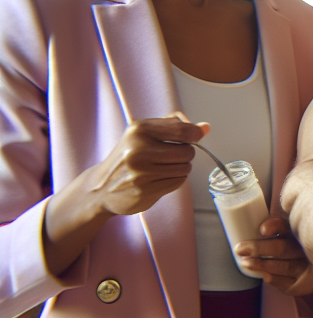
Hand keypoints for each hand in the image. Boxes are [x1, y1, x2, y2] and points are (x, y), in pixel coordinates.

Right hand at [86, 113, 208, 216]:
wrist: (102, 187)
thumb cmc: (128, 156)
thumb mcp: (144, 133)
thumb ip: (175, 126)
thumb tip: (205, 127)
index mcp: (139, 130)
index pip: (183, 130)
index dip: (195, 134)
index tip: (194, 136)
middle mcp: (139, 150)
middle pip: (188, 151)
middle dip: (185, 153)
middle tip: (172, 155)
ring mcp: (142, 172)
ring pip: (185, 167)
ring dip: (181, 167)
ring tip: (163, 167)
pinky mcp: (146, 190)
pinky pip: (178, 182)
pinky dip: (175, 179)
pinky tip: (160, 178)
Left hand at [233, 217, 312, 298]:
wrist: (309, 275)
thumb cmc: (290, 251)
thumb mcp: (285, 237)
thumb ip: (271, 229)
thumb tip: (244, 224)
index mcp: (297, 234)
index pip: (287, 227)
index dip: (276, 226)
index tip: (262, 230)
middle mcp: (304, 250)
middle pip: (283, 248)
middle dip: (260, 248)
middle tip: (240, 248)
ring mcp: (304, 267)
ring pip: (284, 266)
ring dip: (261, 264)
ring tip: (245, 262)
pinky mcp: (300, 283)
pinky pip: (283, 280)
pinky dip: (269, 276)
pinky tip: (258, 273)